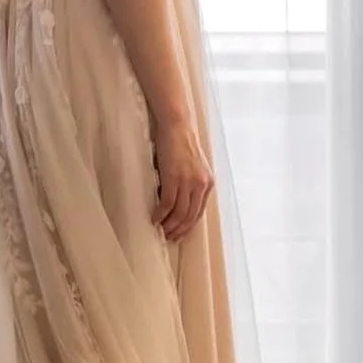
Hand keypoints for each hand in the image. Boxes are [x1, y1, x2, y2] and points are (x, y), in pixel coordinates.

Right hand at [151, 115, 213, 241]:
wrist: (176, 126)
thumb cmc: (180, 144)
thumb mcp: (192, 166)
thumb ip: (189, 183)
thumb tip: (177, 202)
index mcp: (207, 183)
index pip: (199, 212)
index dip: (188, 227)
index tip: (178, 234)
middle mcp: (201, 184)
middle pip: (190, 216)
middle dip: (179, 230)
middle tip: (168, 237)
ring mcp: (188, 182)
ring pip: (179, 213)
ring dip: (169, 225)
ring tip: (160, 231)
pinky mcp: (174, 178)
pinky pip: (167, 203)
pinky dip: (160, 214)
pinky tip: (154, 219)